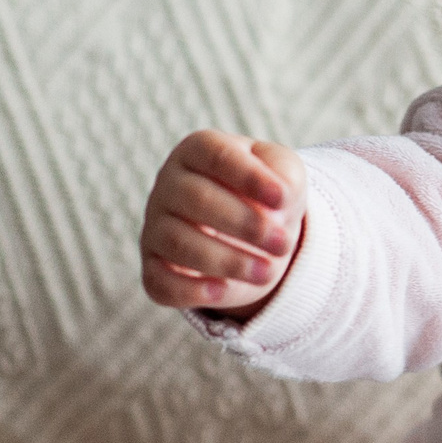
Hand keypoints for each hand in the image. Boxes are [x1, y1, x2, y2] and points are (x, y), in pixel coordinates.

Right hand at [140, 130, 307, 318]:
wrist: (255, 238)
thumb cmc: (266, 196)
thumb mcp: (286, 176)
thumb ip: (286, 176)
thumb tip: (279, 197)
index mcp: (198, 151)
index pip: (215, 155)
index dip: (249, 176)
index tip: (282, 199)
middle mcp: (169, 185)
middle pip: (196, 199)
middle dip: (245, 224)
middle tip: (283, 244)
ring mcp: (156, 227)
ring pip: (179, 243)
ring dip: (227, 261)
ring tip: (267, 272)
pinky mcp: (154, 268)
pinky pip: (160, 282)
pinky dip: (190, 290)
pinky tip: (223, 291)